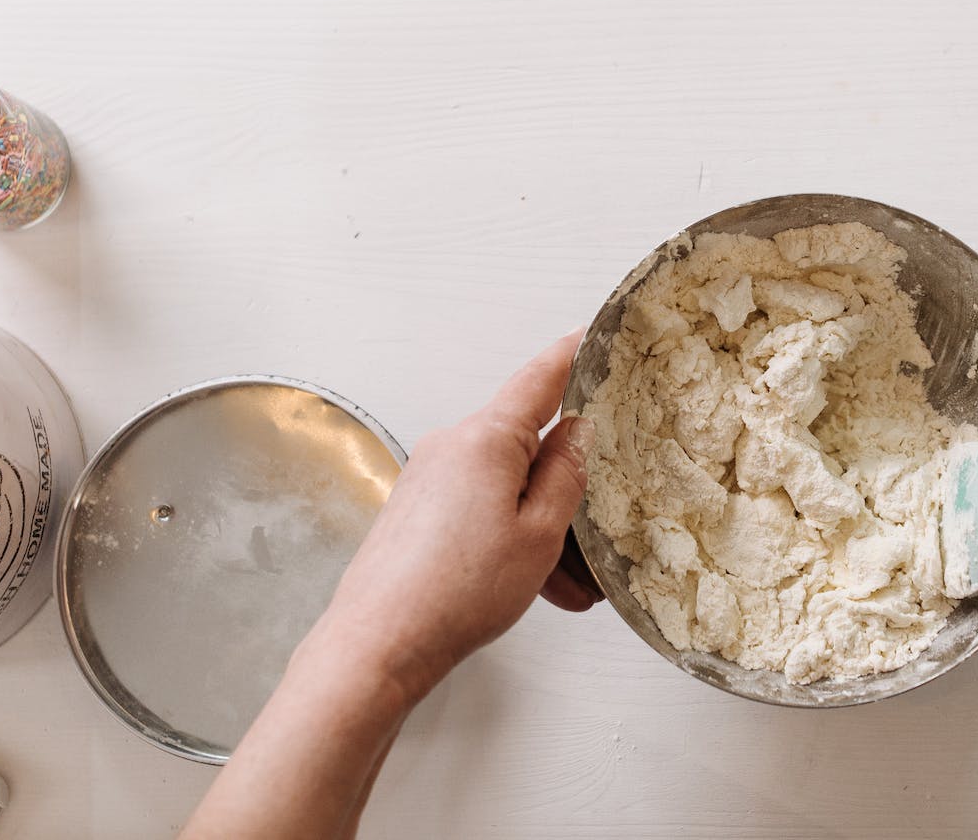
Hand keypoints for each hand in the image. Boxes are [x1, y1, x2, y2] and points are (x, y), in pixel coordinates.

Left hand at [316, 332, 598, 704]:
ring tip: (569, 585)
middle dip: (566, 485)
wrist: (378, 644)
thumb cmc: (455, 593)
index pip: (540, 377)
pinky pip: (479, 507)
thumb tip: (576, 432)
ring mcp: (430, 476)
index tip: (593, 333)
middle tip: (598, 531)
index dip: (573, 354)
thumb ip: (566, 473)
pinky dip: (510, 537)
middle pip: (527, 445)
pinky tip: (533, 585)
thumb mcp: (540, 533)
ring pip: (506, 486)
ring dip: (541, 527)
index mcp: (486, 438)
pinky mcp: (418, 507)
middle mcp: (452, 445)